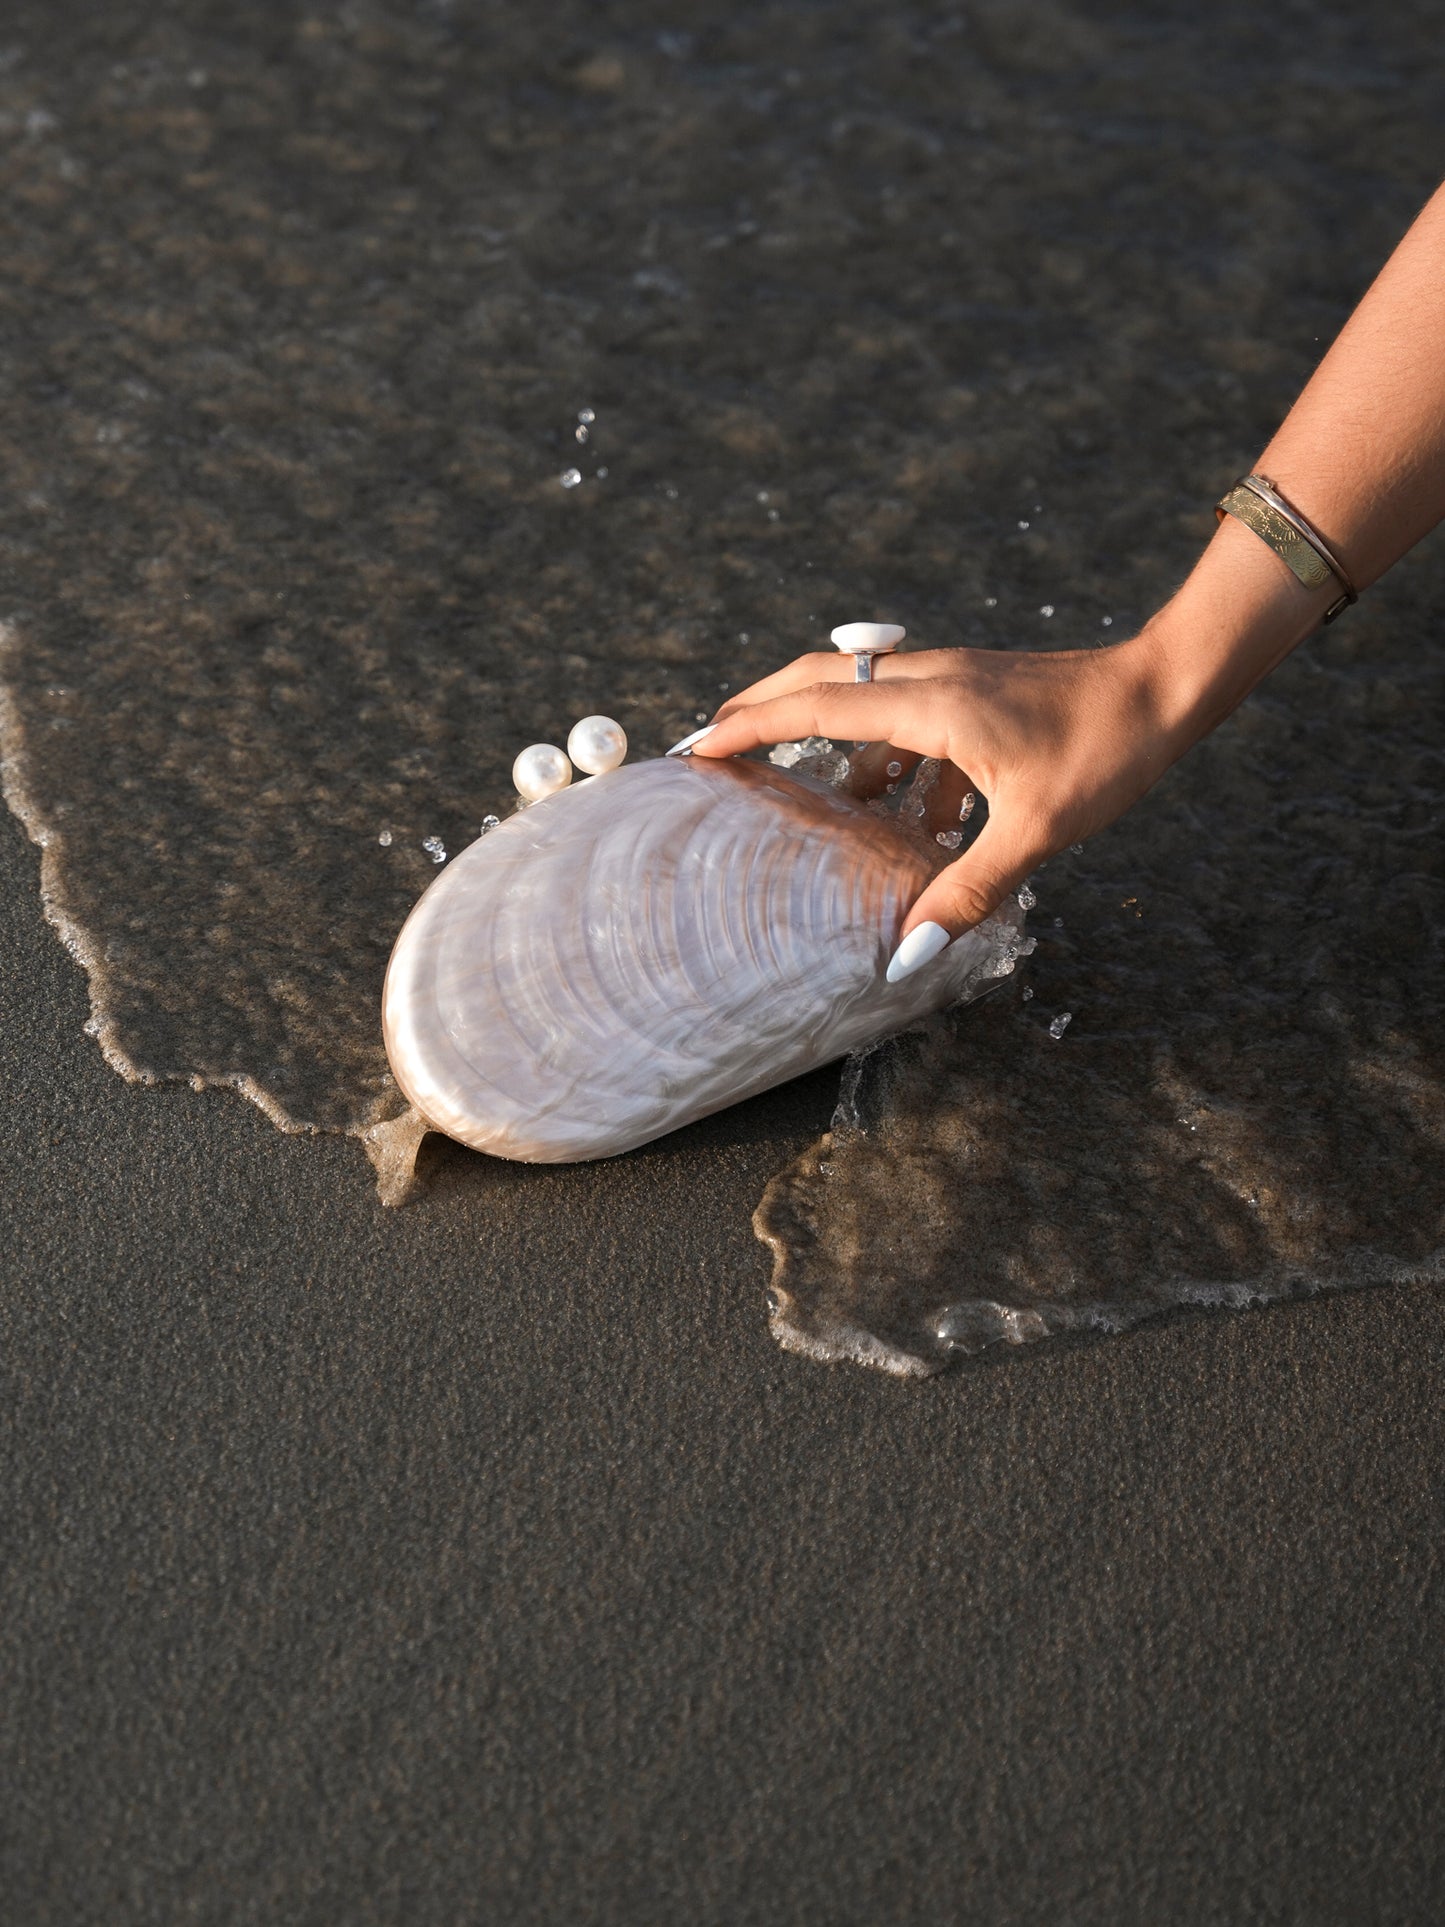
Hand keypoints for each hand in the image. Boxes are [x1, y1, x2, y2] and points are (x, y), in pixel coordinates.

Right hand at [683, 636, 1192, 970]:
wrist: (1167, 688)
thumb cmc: (1106, 750)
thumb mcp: (1034, 830)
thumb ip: (965, 891)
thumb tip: (904, 955)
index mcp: (930, 703)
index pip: (815, 706)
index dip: (750, 726)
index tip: (698, 749)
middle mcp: (929, 679)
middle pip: (820, 679)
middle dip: (761, 709)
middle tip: (713, 746)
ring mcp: (953, 681)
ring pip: (865, 700)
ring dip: (836, 748)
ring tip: (818, 808)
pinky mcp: (977, 693)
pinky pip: (912, 722)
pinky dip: (896, 766)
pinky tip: (920, 826)